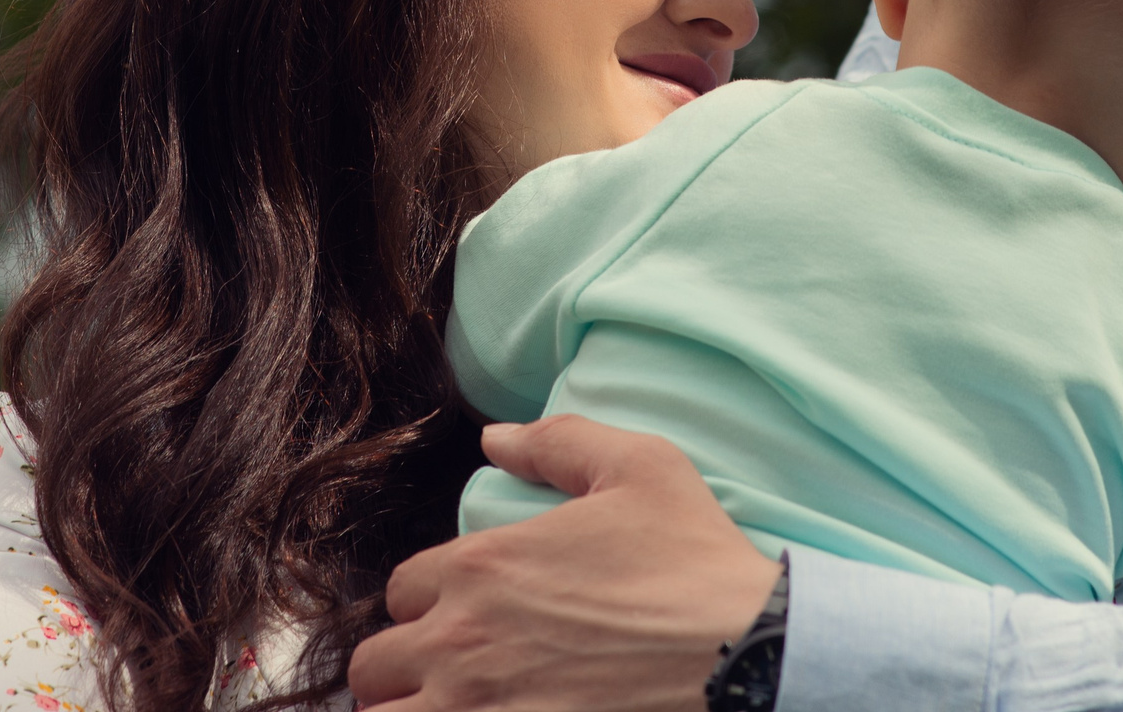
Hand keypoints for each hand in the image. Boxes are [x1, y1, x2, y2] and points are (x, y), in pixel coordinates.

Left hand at [347, 415, 782, 711]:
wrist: (747, 655)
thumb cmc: (694, 563)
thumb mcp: (640, 468)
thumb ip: (558, 444)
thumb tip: (495, 437)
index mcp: (481, 569)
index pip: (401, 591)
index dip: (427, 602)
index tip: (461, 615)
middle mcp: (461, 644)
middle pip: (375, 668)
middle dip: (402, 668)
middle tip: (446, 674)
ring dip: (408, 711)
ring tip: (449, 708)